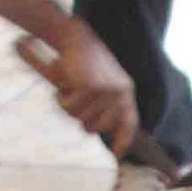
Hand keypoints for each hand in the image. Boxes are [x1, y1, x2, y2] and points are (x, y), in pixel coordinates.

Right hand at [46, 24, 138, 153]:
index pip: (128, 123)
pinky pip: (70, 107)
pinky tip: (65, 83)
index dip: (122, 141)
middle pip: (96, 127)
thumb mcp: (101, 85)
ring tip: (71, 87)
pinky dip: (62, 98)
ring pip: (80, 118)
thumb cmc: (83, 62)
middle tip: (74, 99)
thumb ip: (105, 107)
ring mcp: (107, 91)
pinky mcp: (91, 88)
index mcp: (126, 92)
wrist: (74, 36)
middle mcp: (121, 93)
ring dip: (70, 106)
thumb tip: (100, 133)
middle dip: (82, 119)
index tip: (116, 154)